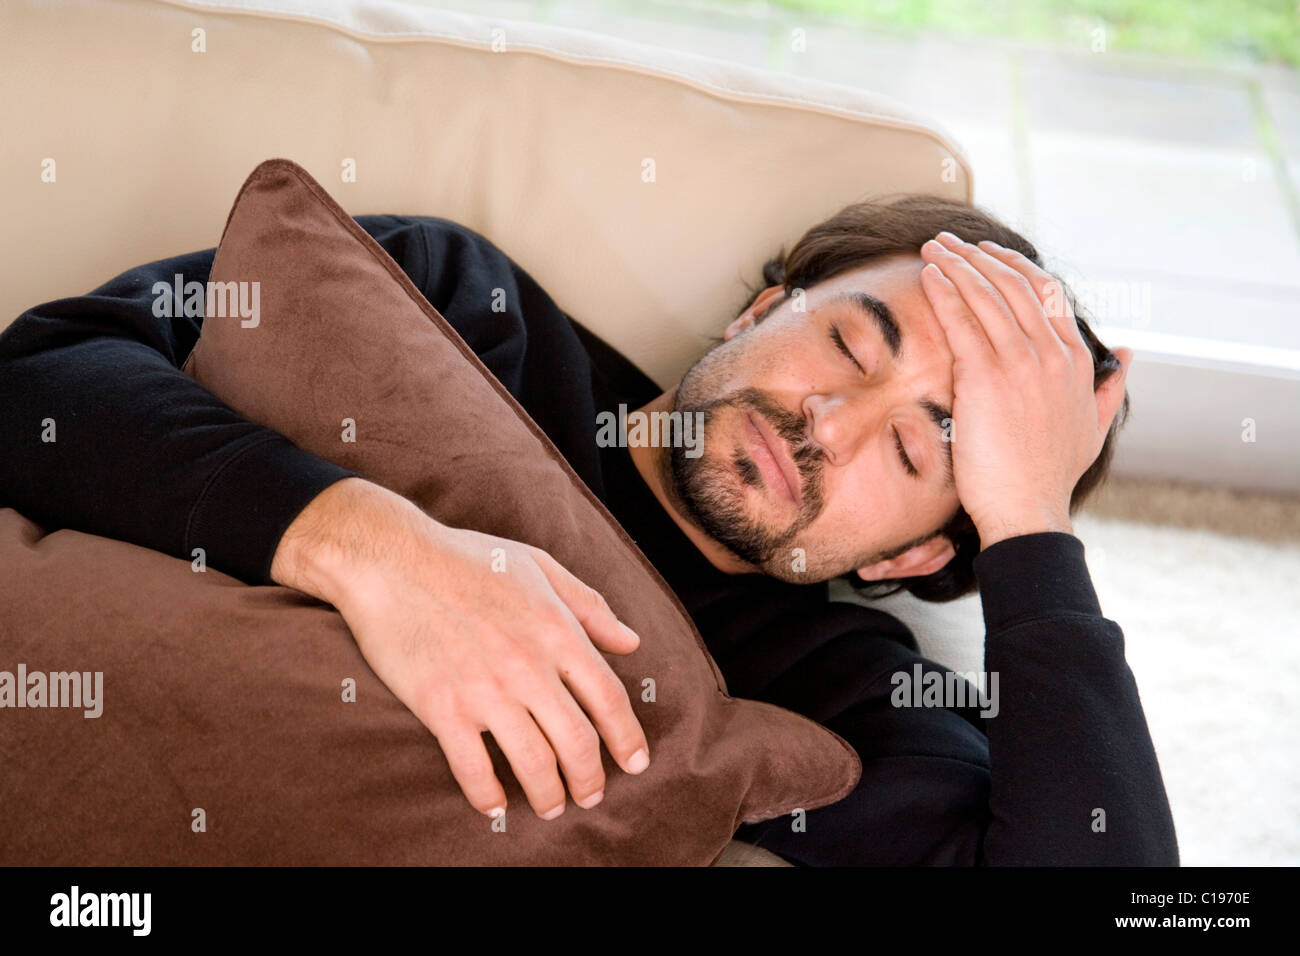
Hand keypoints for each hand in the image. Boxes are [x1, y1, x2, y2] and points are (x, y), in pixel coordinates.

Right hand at [270, 477, 650, 820]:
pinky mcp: (442, 708)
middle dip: (590, 779)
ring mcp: (485, 690)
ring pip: (533, 763)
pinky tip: (495, 806)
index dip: (628, 738)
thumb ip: (589, 606)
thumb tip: (631, 642)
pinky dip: (488, 796)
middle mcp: (529, 666)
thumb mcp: (540, 567)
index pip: (609, 699)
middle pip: (577, 742)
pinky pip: (473, 769)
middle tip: (591, 796)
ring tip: (550, 807)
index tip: (635, 763)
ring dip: (547, 796)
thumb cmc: (467, 558)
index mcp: (558, 631)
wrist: (392, 560)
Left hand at [918, 232, 1131, 548]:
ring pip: (986, 295)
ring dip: (956, 264)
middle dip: (978, 256)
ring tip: (933, 247)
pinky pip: (962, 321)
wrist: (1028, 511)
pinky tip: (929, 275)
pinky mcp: (987, 376)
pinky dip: (945, 291)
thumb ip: (1109, 387)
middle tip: (949, 241)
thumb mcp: (1093, 428)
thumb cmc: (1050, 477)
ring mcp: (1021, 362)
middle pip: (1013, 285)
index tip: (987, 253)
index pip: (1047, 294)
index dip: (1014, 266)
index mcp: (1075, 361)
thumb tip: (1126, 353)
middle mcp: (1052, 354)